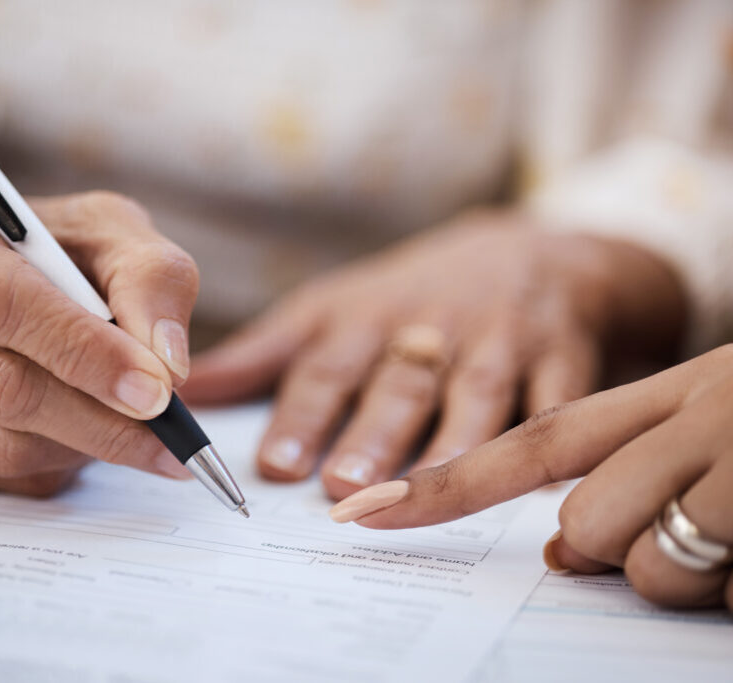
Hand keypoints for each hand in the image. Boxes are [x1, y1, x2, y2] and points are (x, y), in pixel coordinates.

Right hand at [0, 180, 199, 494]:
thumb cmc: (49, 246)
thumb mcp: (111, 232)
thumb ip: (152, 280)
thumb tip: (167, 364)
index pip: (1, 300)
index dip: (84, 352)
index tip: (156, 391)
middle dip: (98, 420)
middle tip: (168, 438)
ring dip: (79, 444)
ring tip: (125, 421)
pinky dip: (49, 463)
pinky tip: (75, 430)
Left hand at [181, 210, 683, 499]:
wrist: (533, 253)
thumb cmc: (411, 297)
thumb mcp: (333, 310)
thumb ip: (263, 355)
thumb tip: (189, 392)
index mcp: (366, 317)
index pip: (327, 365)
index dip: (301, 414)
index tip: (273, 465)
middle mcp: (430, 327)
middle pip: (399, 383)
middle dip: (371, 433)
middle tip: (342, 487)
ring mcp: (502, 342)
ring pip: (476, 397)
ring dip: (449, 445)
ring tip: (424, 493)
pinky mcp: (564, 358)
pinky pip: (561, 401)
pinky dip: (554, 435)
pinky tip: (540, 487)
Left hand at [331, 346, 732, 611]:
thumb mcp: (711, 417)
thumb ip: (628, 465)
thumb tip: (560, 544)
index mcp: (667, 391)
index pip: (530, 442)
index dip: (442, 483)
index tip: (361, 511)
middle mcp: (700, 414)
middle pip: (585, 524)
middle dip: (615, 549)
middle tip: (685, 521)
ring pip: (652, 567)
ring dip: (692, 575)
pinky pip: (726, 591)